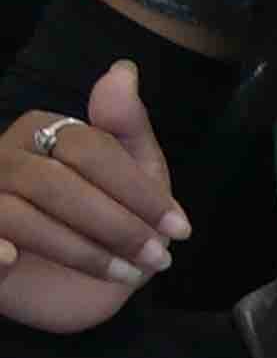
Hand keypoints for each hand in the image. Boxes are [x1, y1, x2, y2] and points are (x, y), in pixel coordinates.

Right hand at [0, 62, 188, 336]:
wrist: (75, 288)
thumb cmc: (107, 224)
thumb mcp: (135, 177)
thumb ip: (128, 128)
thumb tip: (123, 69)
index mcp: (42, 132)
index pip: (88, 149)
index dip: (137, 190)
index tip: (179, 228)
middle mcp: (3, 158)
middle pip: (55, 183)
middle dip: (116, 225)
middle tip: (157, 257)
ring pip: (19, 215)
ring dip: (81, 250)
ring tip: (127, 274)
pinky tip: (13, 261)